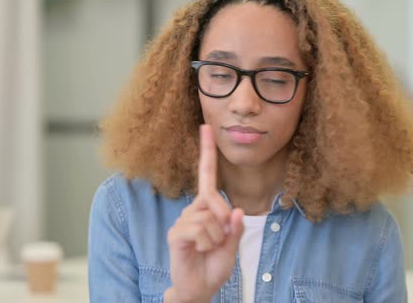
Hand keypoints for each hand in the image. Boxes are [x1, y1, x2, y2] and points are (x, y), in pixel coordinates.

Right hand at [165, 124, 244, 302]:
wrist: (199, 288)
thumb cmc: (214, 265)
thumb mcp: (232, 247)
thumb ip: (235, 229)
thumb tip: (236, 211)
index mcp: (207, 208)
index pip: (207, 176)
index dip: (207, 152)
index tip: (206, 127)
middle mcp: (193, 210)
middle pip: (215, 199)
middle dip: (225, 221)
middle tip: (219, 240)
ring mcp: (183, 221)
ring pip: (209, 218)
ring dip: (216, 238)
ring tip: (208, 249)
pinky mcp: (176, 234)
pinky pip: (198, 230)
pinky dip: (206, 244)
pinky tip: (199, 250)